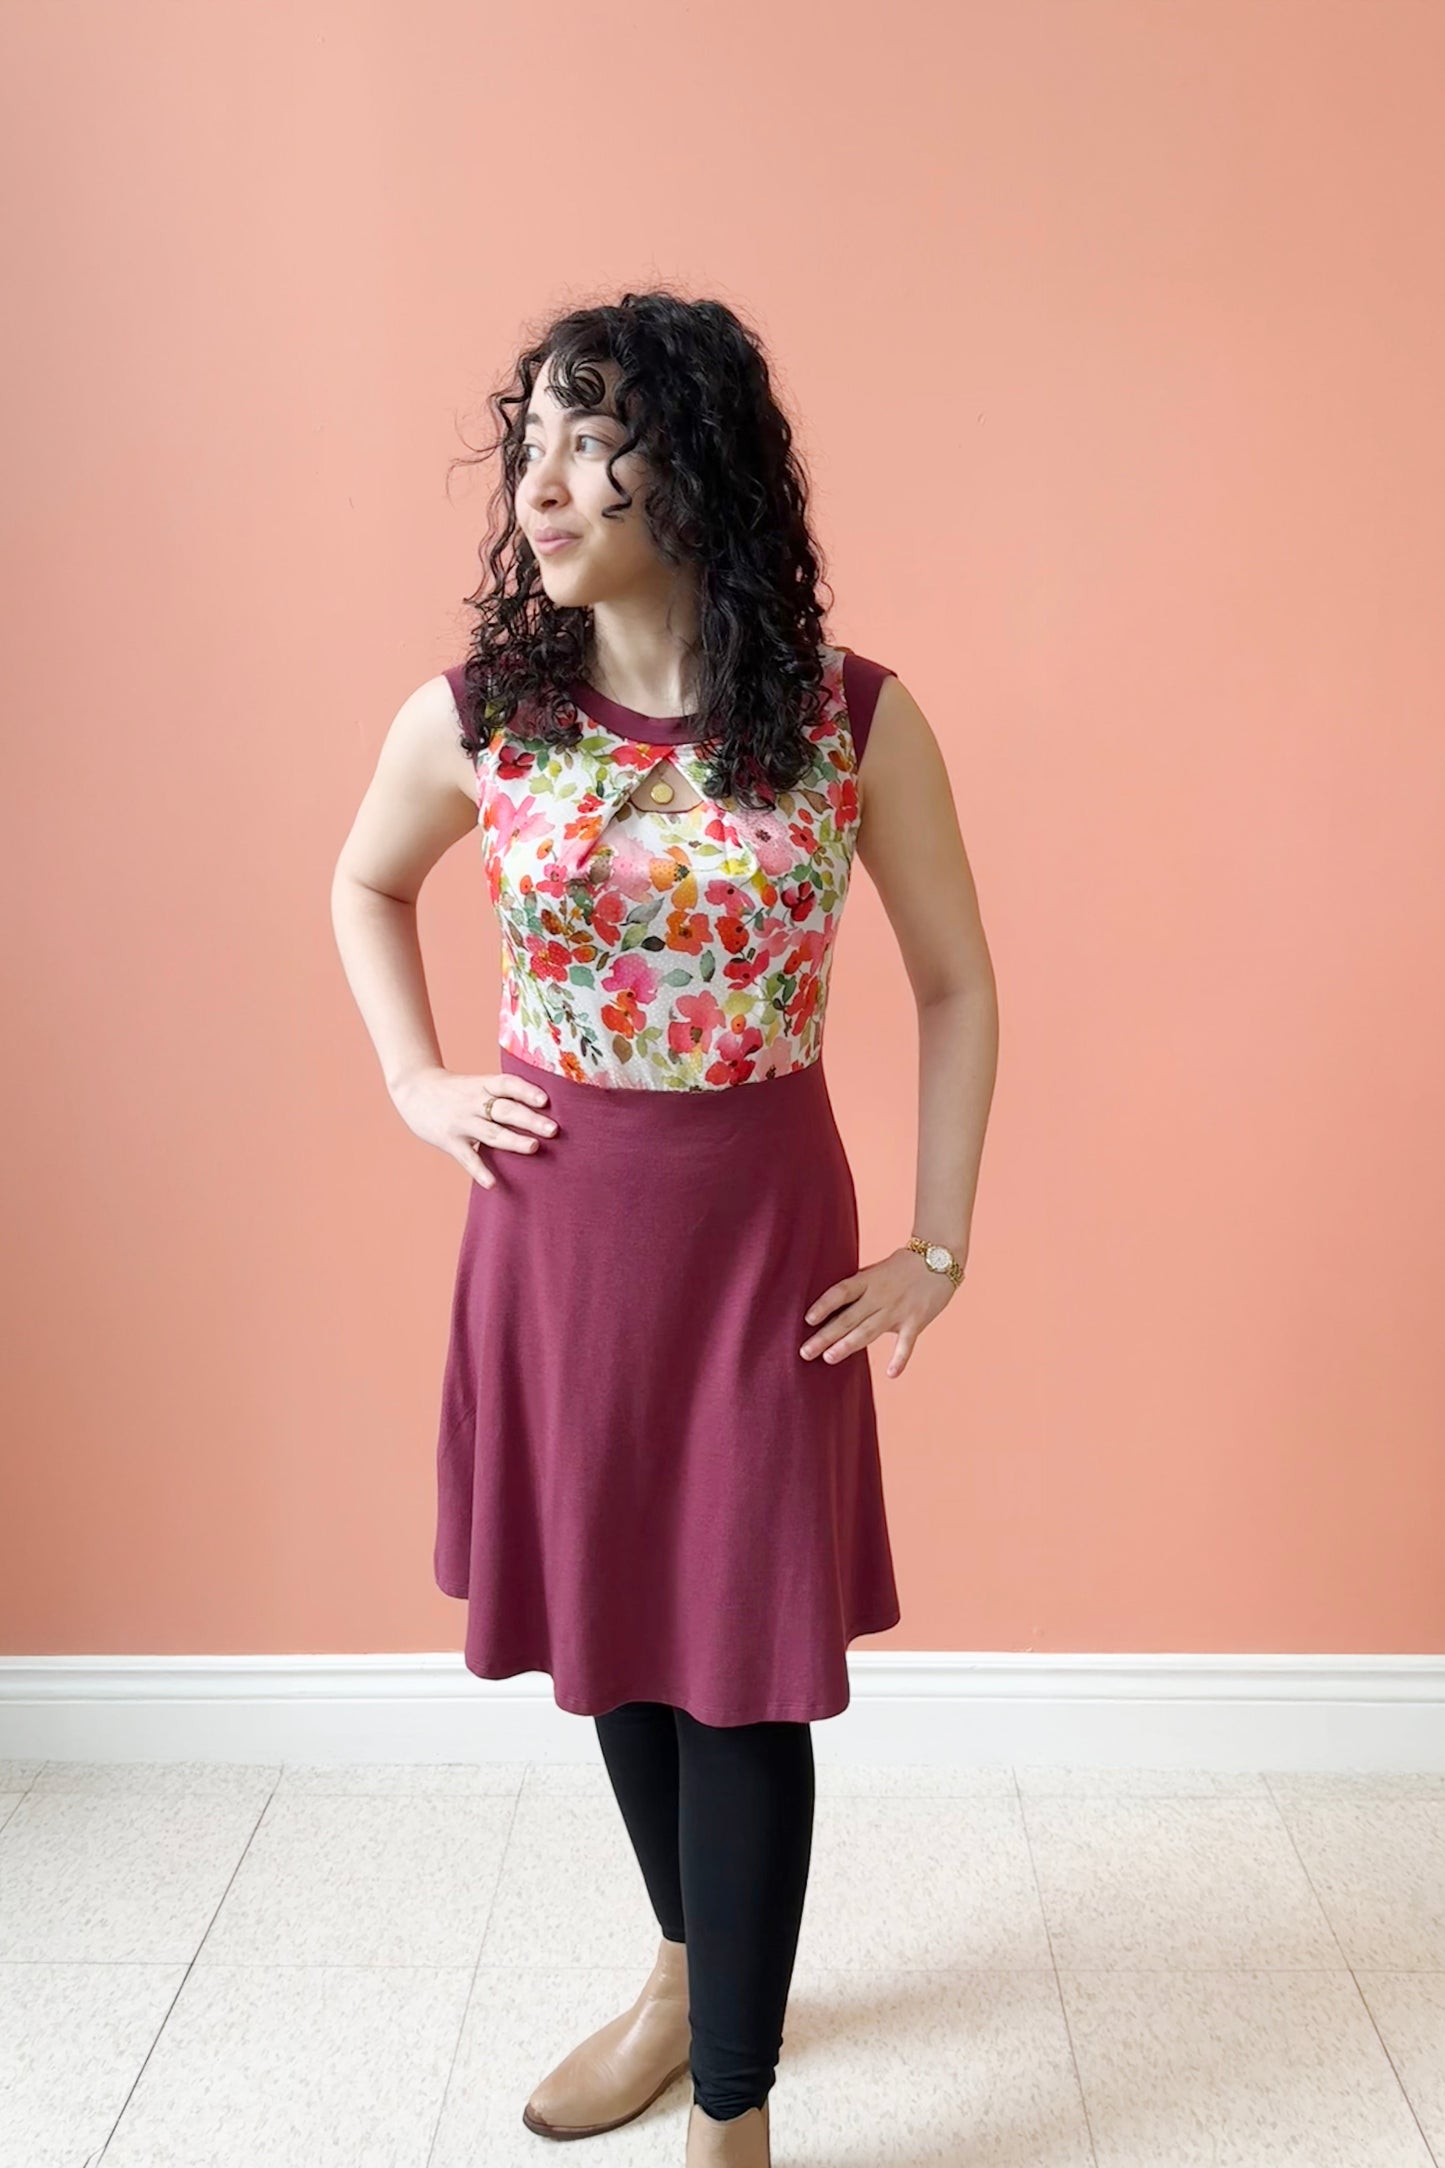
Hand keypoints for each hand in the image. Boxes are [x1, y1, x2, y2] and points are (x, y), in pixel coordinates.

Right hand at [390, 1065, 555, 1187]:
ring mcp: (461, 1122)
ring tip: (533, 1147)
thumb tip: (544, 1109)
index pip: (507, 1084)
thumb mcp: (478, 1084)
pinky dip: (480, 1170)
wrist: (414, 1090)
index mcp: (484, 1085)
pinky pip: (467, 1157)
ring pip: (490, 1133)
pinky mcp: (449, 1141)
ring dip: (512, 1141)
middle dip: (529, 1119)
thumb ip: (504, 1095)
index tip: (545, 1100)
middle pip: (504, 1110)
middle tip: (553, 1129)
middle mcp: (473, 1103)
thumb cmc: (457, 1090)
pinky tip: (493, 1184)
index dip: (526, 1091)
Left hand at [799, 1245, 960, 1378]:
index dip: (823, 1305)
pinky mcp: (916, 1321)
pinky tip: (891, 1374)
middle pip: (848, 1318)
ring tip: (829, 1358)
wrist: (940, 1258)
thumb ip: (857, 1289)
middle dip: (825, 1336)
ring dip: (848, 1345)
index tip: (807, 1320)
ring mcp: (898, 1310)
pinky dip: (900, 1359)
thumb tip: (830, 1308)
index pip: (840, 1292)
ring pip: (869, 1331)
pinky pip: (906, 1343)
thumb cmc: (902, 1267)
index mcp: (867, 1280)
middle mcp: (879, 1296)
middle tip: (805, 1352)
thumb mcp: (875, 1272)